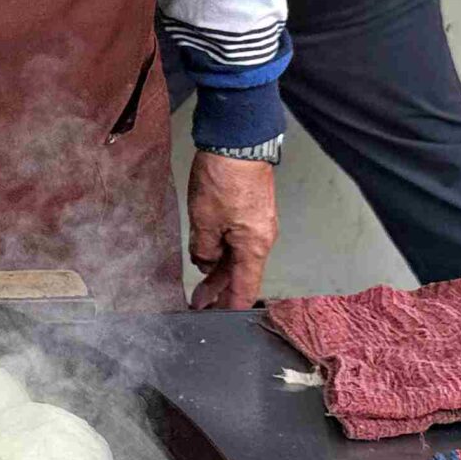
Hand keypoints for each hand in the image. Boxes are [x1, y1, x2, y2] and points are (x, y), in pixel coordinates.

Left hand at [187, 151, 277, 310]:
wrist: (238, 141)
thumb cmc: (225, 178)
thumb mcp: (204, 221)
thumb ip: (204, 249)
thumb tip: (206, 262)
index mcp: (254, 246)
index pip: (244, 288)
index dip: (230, 306)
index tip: (217, 318)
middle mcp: (261, 238)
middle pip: (240, 273)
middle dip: (218, 289)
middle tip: (200, 304)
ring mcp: (257, 223)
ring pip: (236, 254)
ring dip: (217, 269)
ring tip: (199, 283)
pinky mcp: (250, 209)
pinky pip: (236, 238)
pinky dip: (221, 248)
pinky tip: (205, 252)